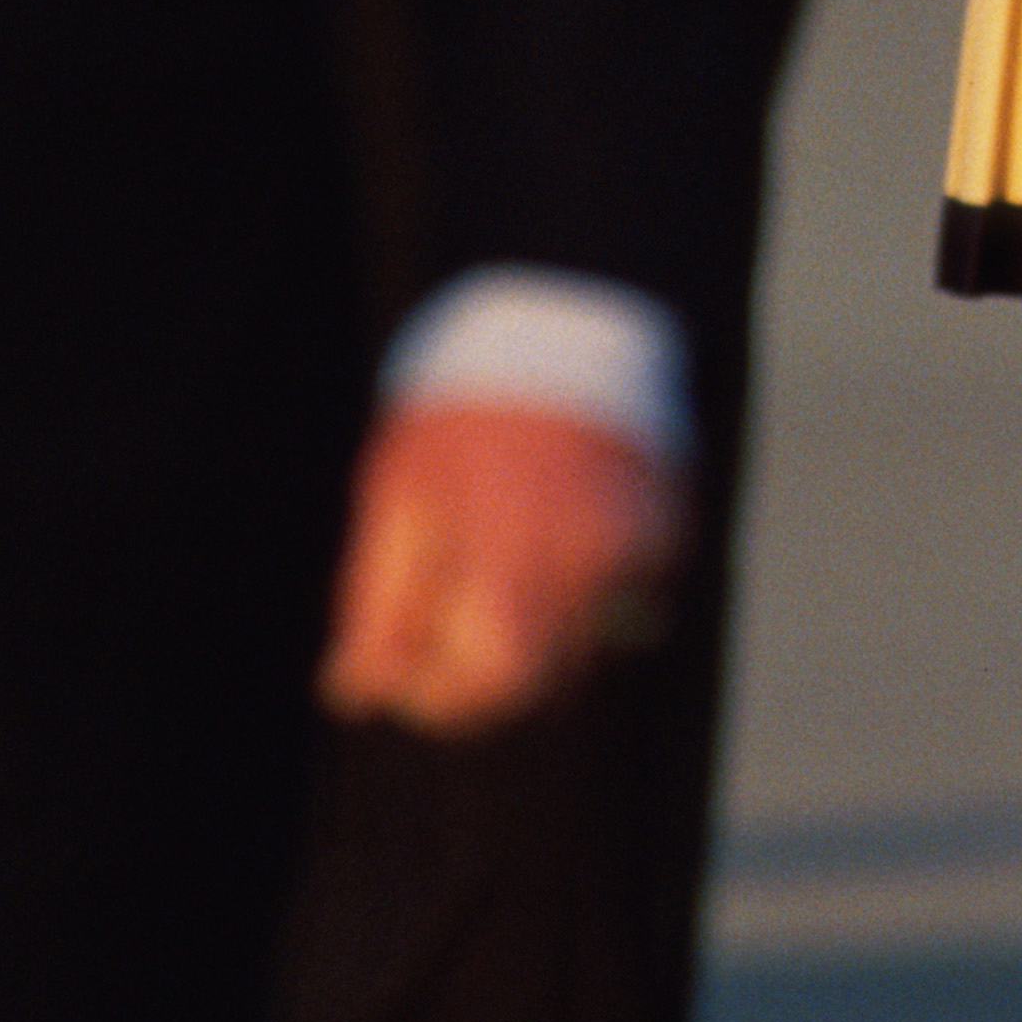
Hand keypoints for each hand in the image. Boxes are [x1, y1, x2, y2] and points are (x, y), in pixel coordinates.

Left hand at [319, 403, 690, 735]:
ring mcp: (634, 545)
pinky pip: (627, 606)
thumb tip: (354, 691)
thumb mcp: (398, 495)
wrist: (556, 322)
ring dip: (538, 643)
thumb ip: (378, 603)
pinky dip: (590, 601)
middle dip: (489, 680)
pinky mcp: (668, 532)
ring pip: (586, 650)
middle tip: (450, 643)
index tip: (412, 685)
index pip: (491, 677)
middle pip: (546, 679)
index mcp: (506, 547)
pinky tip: (556, 543)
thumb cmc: (460, 414)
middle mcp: (581, 554)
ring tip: (502, 573)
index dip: (447, 698)